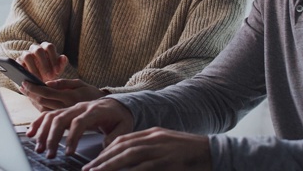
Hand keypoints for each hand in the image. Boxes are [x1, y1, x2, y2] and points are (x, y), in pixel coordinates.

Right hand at [18, 42, 67, 81]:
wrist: (40, 80)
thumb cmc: (51, 72)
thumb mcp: (58, 69)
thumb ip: (62, 63)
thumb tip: (64, 57)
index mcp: (46, 47)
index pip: (49, 47)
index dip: (53, 58)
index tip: (57, 71)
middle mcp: (35, 48)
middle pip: (38, 50)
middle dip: (44, 64)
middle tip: (50, 76)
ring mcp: (26, 54)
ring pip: (27, 56)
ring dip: (33, 68)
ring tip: (39, 80)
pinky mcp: (18, 62)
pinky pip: (18, 64)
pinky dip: (25, 72)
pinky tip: (31, 81)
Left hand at [21, 79, 106, 111]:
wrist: (107, 111)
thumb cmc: (93, 95)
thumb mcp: (81, 84)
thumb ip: (64, 83)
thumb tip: (48, 82)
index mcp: (69, 96)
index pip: (47, 91)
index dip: (34, 87)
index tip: (24, 82)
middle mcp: (65, 107)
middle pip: (42, 101)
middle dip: (30, 93)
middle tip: (22, 86)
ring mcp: (64, 115)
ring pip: (42, 109)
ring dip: (33, 100)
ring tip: (26, 92)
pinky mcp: (64, 121)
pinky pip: (48, 114)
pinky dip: (38, 107)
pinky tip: (35, 100)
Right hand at [26, 98, 133, 159]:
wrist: (118, 105)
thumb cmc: (120, 117)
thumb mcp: (125, 126)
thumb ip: (115, 136)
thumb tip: (104, 145)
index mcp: (95, 110)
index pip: (80, 122)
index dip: (73, 137)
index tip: (69, 152)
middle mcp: (81, 106)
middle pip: (62, 118)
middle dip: (53, 137)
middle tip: (50, 154)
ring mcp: (72, 107)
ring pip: (53, 115)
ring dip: (43, 131)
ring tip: (39, 148)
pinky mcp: (66, 111)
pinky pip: (49, 114)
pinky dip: (39, 123)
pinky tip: (31, 133)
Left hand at [83, 127, 211, 170]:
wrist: (214, 152)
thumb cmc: (191, 152)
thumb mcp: (168, 145)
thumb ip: (151, 149)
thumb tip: (133, 160)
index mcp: (154, 134)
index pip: (124, 140)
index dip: (107, 150)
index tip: (95, 161)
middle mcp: (154, 139)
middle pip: (122, 147)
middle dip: (103, 159)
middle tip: (88, 169)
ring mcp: (161, 151)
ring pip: (129, 156)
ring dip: (109, 165)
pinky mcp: (167, 163)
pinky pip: (143, 168)